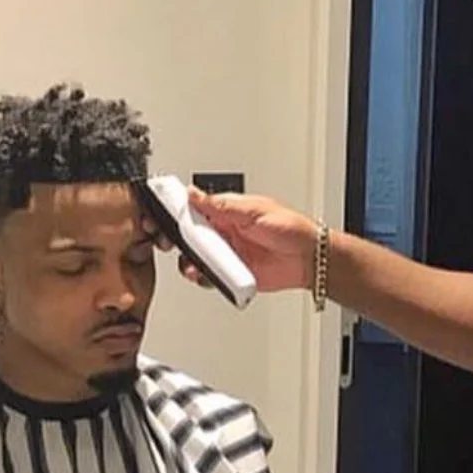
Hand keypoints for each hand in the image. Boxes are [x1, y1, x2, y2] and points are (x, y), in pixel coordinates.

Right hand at [146, 189, 317, 294]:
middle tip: (174, 243)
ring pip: (197, 259)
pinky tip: (206, 277)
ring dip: (191, 262)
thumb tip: (194, 193)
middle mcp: (225, 233)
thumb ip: (221, 205)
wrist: (309, 259)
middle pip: (191, 237)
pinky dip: (205, 279)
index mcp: (228, 212)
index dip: (178, 212)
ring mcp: (228, 255)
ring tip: (192, 264)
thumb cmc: (290, 228)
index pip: (195, 209)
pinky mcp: (233, 275)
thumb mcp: (254, 210)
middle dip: (179, 241)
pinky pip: (211, 279)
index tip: (163, 214)